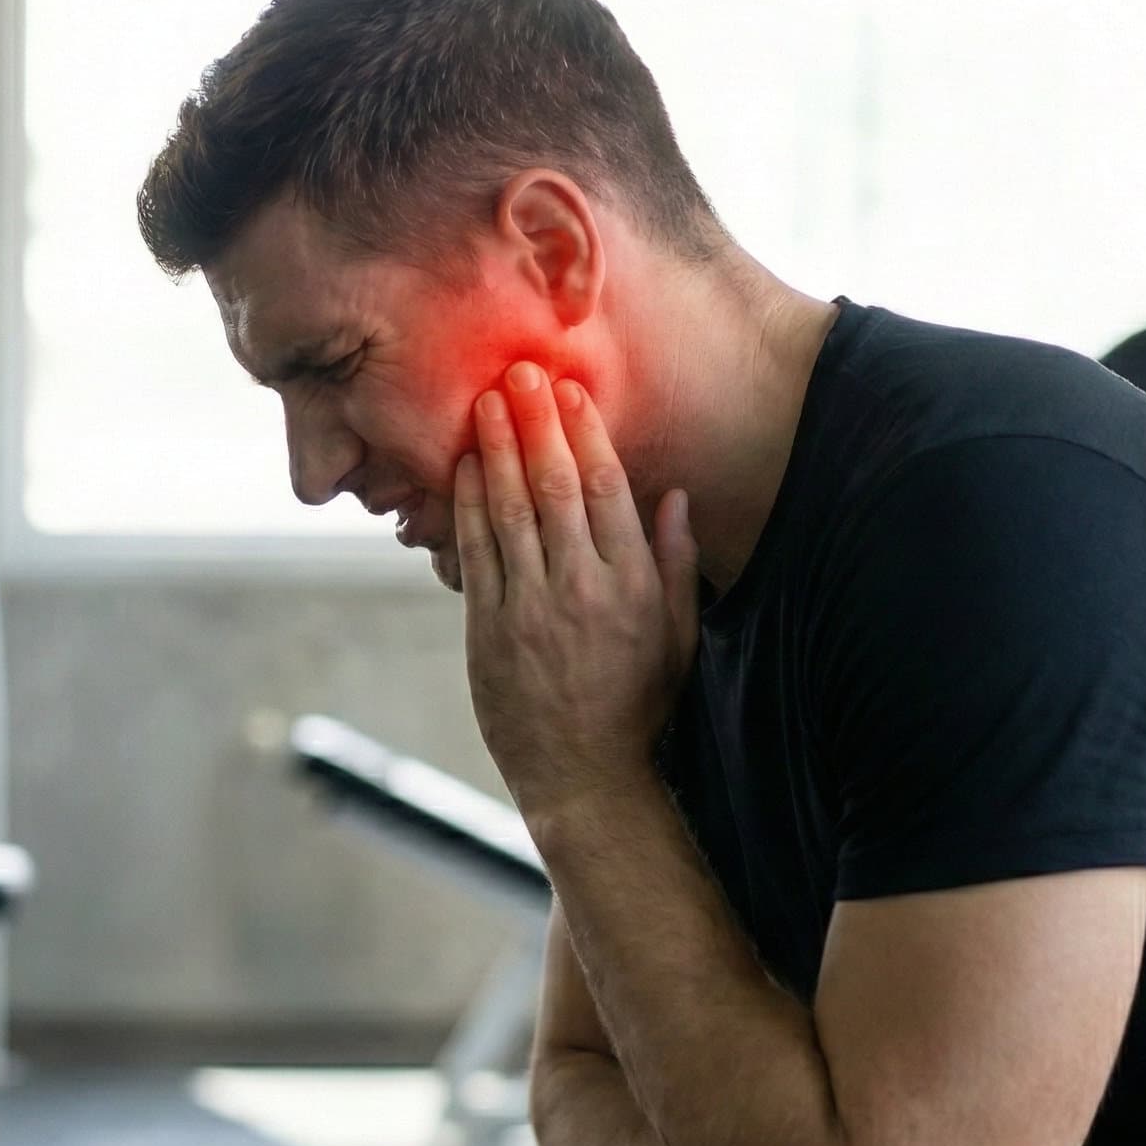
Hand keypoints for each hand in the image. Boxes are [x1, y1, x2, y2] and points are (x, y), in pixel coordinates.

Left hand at [453, 361, 700, 833]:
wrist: (583, 775)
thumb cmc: (639, 704)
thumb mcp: (679, 636)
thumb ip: (676, 563)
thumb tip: (674, 496)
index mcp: (632, 585)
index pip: (606, 490)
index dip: (585, 434)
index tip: (570, 390)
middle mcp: (580, 588)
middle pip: (553, 486)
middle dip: (535, 422)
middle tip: (518, 370)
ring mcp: (529, 607)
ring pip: (509, 509)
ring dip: (497, 448)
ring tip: (485, 399)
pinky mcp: (488, 627)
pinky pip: (475, 550)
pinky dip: (468, 502)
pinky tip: (466, 464)